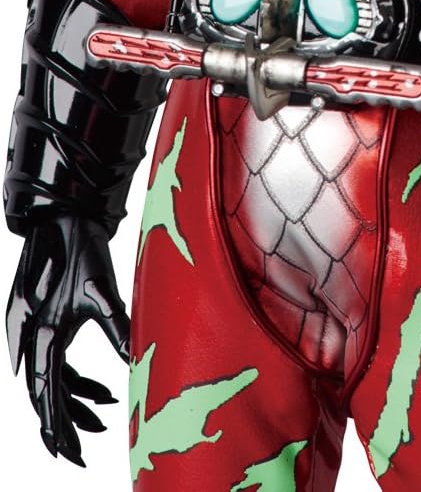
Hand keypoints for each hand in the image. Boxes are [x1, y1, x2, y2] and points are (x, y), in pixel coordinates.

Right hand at [6, 216, 129, 465]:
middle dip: (63, 424)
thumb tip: (136, 363)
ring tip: (102, 418)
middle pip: (44, 394)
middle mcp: (34, 336)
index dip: (58, 428)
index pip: (48, 395)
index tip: (70, 455)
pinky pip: (55, 362)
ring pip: (50, 380)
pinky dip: (75, 381)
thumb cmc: (81, 250)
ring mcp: (36, 329)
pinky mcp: (46, 320)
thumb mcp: (102, 292)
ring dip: (72, 403)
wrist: (62, 216)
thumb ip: (117, 330)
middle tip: (80, 452)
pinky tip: (102, 390)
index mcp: (46, 333)